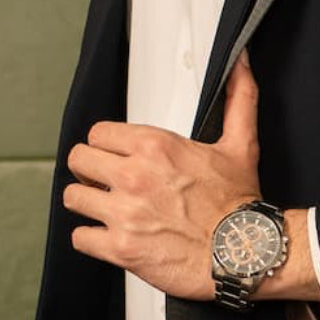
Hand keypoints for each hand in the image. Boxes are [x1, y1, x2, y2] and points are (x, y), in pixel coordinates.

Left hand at [64, 52, 263, 300]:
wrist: (246, 254)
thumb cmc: (240, 207)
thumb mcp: (240, 146)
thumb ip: (238, 100)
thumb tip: (242, 65)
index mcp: (154, 147)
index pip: (98, 134)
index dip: (105, 147)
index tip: (115, 159)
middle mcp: (134, 176)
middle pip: (78, 161)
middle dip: (89, 173)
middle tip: (103, 184)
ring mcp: (125, 213)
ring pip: (74, 198)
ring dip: (88, 205)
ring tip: (105, 212)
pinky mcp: (122, 249)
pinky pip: (81, 238)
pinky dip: (92, 240)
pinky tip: (108, 239)